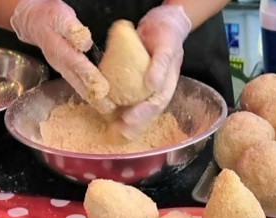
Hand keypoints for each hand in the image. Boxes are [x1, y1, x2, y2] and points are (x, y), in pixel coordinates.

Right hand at [10, 0, 115, 113]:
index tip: (103, 89)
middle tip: (109, 108)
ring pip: (78, 86)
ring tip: (106, 109)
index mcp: (60, 50)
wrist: (33, 21)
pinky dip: (88, 94)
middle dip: (94, 96)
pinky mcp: (66, 71)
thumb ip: (72, 29)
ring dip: (92, 98)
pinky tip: (98, 100)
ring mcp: (63, 69)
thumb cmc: (49, 17)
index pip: (78, 65)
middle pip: (79, 82)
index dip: (90, 77)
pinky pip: (78, 85)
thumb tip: (84, 43)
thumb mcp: (60, 17)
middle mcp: (61, 64)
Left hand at [119, 5, 191, 139]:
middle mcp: (157, 91)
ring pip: (138, 111)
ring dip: (127, 123)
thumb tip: (152, 84)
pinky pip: (129, 100)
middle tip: (119, 133)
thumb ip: (160, 65)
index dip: (143, 114)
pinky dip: (120, 110)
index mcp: (167, 85)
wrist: (162, 26)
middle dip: (134, 126)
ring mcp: (147, 90)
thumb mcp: (166, 47)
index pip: (156, 104)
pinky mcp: (136, 85)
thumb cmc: (166, 36)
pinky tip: (109, 115)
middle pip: (147, 114)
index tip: (128, 119)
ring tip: (114, 132)